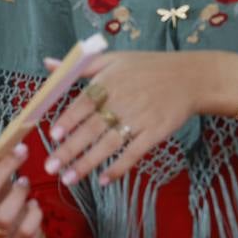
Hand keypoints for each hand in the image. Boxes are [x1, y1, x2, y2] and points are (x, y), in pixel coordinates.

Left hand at [45, 50, 207, 187]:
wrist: (189, 77)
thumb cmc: (147, 66)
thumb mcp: (113, 58)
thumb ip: (79, 66)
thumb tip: (47, 64)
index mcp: (109, 81)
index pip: (83, 103)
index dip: (68, 120)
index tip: (52, 135)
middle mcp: (122, 100)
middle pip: (92, 128)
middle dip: (70, 149)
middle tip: (50, 167)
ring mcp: (140, 118)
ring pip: (109, 144)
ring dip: (88, 163)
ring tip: (69, 178)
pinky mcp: (156, 133)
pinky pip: (134, 152)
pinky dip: (119, 167)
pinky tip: (104, 179)